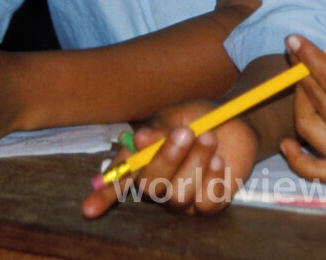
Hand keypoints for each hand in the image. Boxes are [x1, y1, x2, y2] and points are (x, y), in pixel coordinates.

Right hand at [82, 101, 257, 218]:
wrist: (237, 122)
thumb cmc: (198, 118)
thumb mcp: (176, 115)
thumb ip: (159, 128)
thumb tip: (140, 141)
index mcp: (142, 161)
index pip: (118, 182)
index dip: (104, 196)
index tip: (88, 209)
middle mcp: (158, 184)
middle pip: (149, 188)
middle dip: (167, 158)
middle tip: (185, 132)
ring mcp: (182, 197)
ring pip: (178, 196)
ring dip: (196, 161)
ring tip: (210, 137)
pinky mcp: (208, 204)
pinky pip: (205, 204)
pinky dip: (214, 178)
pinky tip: (220, 161)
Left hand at [283, 30, 325, 207]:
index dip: (309, 56)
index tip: (294, 39)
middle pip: (315, 100)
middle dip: (301, 73)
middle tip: (296, 53)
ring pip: (307, 129)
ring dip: (299, 104)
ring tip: (302, 85)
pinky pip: (313, 171)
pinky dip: (295, 158)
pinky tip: (287, 143)